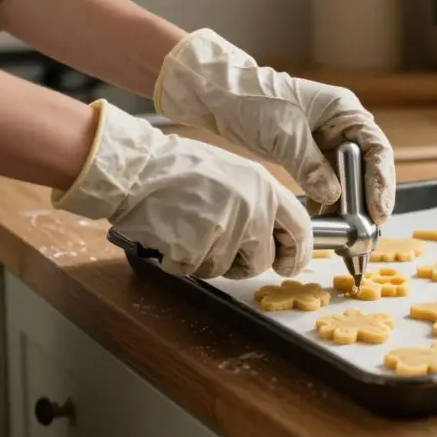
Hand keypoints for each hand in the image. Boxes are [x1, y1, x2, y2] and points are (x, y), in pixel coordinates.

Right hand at [51, 100, 312, 277]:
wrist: (135, 167)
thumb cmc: (178, 168)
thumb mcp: (233, 174)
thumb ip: (257, 201)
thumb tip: (272, 233)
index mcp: (264, 186)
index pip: (300, 228)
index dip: (296, 253)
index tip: (287, 264)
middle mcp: (252, 207)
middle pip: (262, 260)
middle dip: (242, 264)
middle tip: (219, 250)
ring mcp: (226, 228)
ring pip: (225, 268)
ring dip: (205, 260)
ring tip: (187, 228)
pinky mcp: (198, 246)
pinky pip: (194, 269)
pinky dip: (180, 260)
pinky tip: (171, 235)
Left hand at [152, 29, 395, 223]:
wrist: (221, 97)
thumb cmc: (254, 100)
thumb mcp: (284, 134)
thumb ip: (310, 165)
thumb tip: (333, 197)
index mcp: (345, 111)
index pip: (376, 149)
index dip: (382, 182)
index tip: (378, 212)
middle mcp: (342, 127)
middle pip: (367, 168)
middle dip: (367, 201)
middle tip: (365, 232)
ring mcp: (327, 142)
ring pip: (348, 180)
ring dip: (347, 207)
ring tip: (344, 235)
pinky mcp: (310, 156)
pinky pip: (327, 184)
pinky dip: (326, 204)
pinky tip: (322, 223)